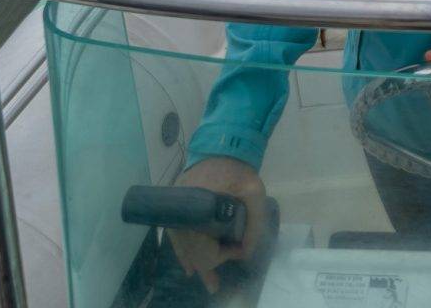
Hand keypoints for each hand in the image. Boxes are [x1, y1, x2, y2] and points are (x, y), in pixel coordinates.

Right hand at [164, 156, 268, 294]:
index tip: (238, 250)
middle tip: (214, 284)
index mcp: (199, 204)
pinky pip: (176, 233)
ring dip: (193, 261)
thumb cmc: (240, 169)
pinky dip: (182, 250)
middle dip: (205, 266)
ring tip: (204, 280)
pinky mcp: (175, 202)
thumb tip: (245, 253)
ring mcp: (175, 205)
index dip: (220, 255)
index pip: (202, 245)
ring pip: (181, 243)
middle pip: (190, 247)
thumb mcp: (255, 193)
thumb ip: (254, 223)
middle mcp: (181, 207)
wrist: (223, 145)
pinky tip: (188, 264)